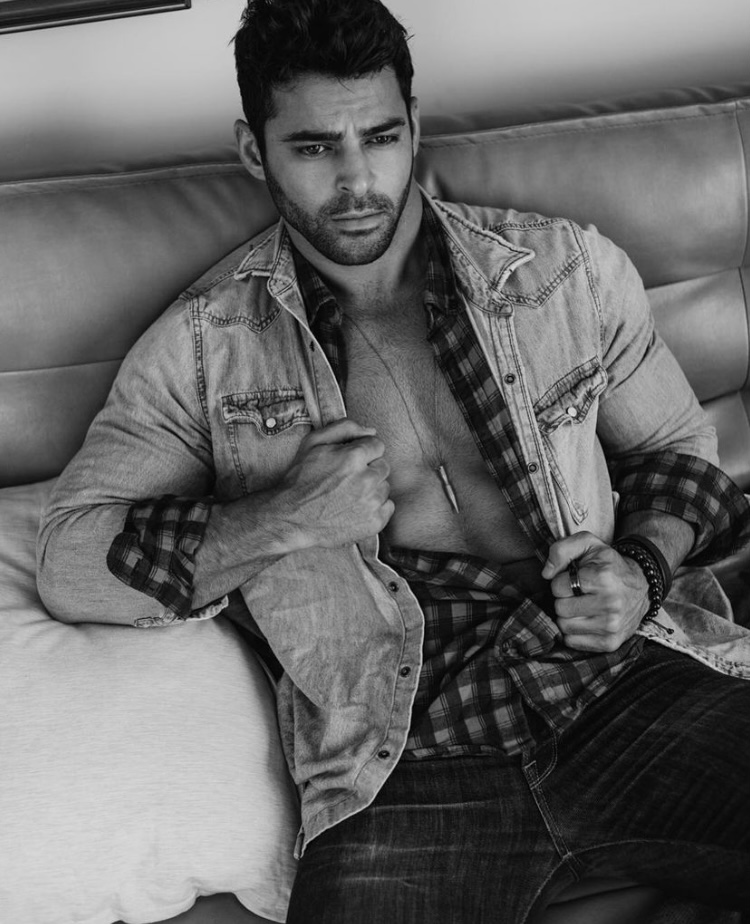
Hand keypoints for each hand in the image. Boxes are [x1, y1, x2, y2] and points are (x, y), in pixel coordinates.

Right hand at [272, 417, 393, 550]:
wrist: (290, 517)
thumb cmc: (300, 478)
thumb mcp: (313, 442)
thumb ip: (344, 428)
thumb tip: (371, 431)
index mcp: (354, 457)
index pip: (378, 445)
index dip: (363, 451)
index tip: (350, 461)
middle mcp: (366, 480)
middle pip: (383, 466)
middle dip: (369, 469)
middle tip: (347, 478)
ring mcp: (371, 504)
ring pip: (385, 487)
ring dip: (372, 489)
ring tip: (349, 494)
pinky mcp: (373, 523)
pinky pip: (387, 508)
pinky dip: (375, 507)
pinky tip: (355, 507)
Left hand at [541, 531, 649, 651]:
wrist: (641, 586)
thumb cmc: (609, 565)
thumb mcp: (588, 544)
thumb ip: (562, 550)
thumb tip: (546, 573)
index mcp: (603, 578)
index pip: (558, 587)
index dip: (561, 582)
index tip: (574, 579)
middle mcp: (610, 604)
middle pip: (560, 608)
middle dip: (564, 599)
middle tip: (578, 593)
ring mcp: (611, 626)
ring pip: (564, 626)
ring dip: (568, 616)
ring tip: (582, 606)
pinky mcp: (610, 643)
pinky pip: (573, 642)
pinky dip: (574, 632)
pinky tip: (586, 620)